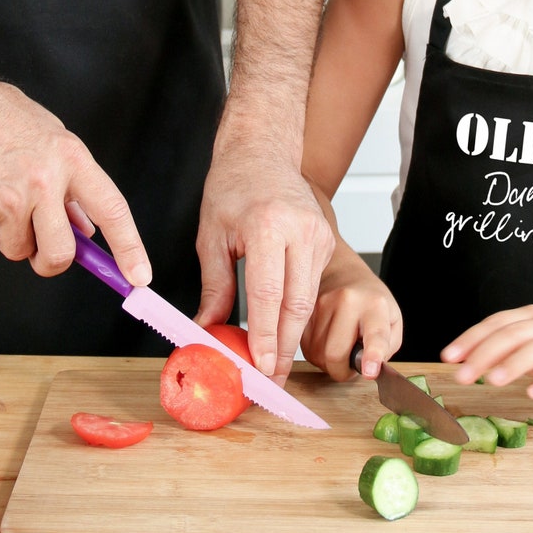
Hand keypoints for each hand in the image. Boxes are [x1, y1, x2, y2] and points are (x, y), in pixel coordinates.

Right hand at [0, 65, 150, 283]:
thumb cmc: (1, 113)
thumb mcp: (52, 138)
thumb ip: (72, 184)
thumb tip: (85, 228)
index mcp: (72, 159)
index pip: (112, 210)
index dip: (129, 248)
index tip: (138, 276)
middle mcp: (44, 181)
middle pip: (60, 254)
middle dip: (51, 261)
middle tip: (42, 248)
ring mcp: (8, 197)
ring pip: (17, 250)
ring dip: (11, 235)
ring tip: (0, 194)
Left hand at [195, 148, 334, 380]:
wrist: (262, 153)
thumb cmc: (233, 187)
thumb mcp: (212, 235)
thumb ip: (214, 285)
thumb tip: (207, 328)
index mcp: (268, 226)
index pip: (268, 294)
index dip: (265, 336)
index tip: (260, 368)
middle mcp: (301, 231)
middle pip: (296, 303)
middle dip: (284, 347)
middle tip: (272, 380)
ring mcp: (318, 235)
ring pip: (308, 299)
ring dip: (292, 334)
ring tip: (276, 364)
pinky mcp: (326, 239)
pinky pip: (312, 285)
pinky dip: (298, 312)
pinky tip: (284, 331)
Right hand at [299, 246, 401, 381]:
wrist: (343, 273)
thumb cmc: (370, 302)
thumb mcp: (392, 321)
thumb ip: (386, 349)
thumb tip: (368, 369)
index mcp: (374, 306)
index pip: (375, 334)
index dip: (372, 354)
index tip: (369, 370)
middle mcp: (346, 301)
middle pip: (335, 354)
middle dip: (342, 371)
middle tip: (351, 364)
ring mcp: (321, 303)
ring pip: (317, 355)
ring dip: (328, 362)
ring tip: (339, 346)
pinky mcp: (303, 309)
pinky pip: (305, 348)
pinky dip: (316, 353)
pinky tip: (325, 340)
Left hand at [440, 305, 532, 403]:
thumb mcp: (525, 345)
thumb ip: (498, 349)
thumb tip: (460, 361)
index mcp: (530, 316)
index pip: (495, 323)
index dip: (470, 339)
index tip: (448, 357)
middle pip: (513, 334)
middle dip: (484, 354)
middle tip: (462, 376)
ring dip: (514, 364)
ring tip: (493, 381)